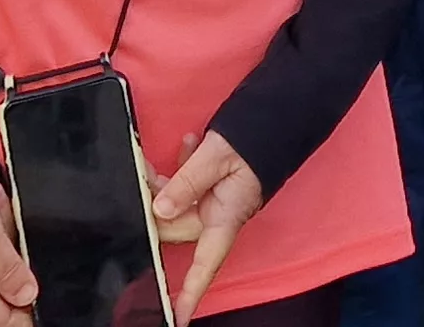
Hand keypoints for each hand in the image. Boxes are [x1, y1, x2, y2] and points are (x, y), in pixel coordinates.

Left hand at [150, 131, 267, 323]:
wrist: (278, 116)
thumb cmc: (255, 138)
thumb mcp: (218, 156)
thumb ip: (187, 181)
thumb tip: (159, 210)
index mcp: (226, 217)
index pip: (205, 264)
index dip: (190, 293)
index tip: (176, 317)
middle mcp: (219, 215)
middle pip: (175, 226)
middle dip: (156, 204)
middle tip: (144, 174)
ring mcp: (215, 201)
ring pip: (177, 203)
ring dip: (167, 182)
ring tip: (171, 155)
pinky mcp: (213, 186)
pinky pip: (187, 186)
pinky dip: (181, 169)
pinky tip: (188, 145)